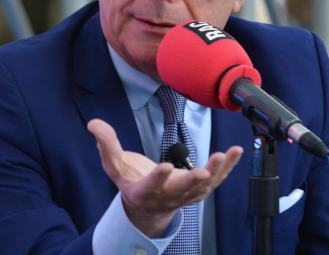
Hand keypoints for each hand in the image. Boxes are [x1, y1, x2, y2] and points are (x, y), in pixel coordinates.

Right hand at [87, 118, 242, 237]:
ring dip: (215, 172)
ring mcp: (186, 195)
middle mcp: (167, 197)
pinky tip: (234, 152)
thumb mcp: (113, 164)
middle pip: (181, 191)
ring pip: (203, 187)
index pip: (150, 187)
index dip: (158, 179)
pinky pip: (216, 180)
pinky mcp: (200, 189)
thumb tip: (93, 124)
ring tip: (223, 155)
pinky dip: (227, 167)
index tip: (165, 167)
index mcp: (144, 192)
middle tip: (201, 171)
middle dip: (192, 181)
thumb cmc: (130, 180)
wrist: (148, 204)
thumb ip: (106, 145)